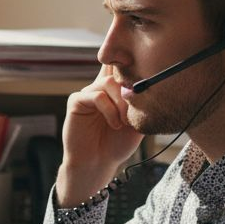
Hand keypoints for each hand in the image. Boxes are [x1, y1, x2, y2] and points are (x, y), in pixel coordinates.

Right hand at [55, 65, 143, 207]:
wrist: (98, 163)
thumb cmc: (117, 144)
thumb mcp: (138, 121)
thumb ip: (140, 102)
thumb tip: (148, 82)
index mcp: (115, 89)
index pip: (122, 65)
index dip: (132, 60)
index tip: (147, 69)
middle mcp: (100, 87)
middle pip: (116, 68)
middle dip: (131, 86)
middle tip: (136, 109)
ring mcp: (88, 92)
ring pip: (108, 82)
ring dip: (121, 102)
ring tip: (125, 121)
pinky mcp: (76, 101)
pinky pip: (96, 96)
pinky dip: (109, 110)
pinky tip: (115, 124)